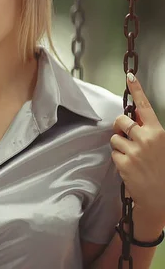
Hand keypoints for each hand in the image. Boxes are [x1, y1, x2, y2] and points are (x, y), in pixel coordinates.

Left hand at [111, 72, 164, 228]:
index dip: (137, 90)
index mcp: (159, 132)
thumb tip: (134, 120)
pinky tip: (130, 167)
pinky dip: (118, 159)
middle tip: (127, 137)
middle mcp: (146, 138)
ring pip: (114, 137)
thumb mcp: (162, 145)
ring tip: (133, 157)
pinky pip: (113, 153)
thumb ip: (149, 131)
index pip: (145, 107)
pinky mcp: (123, 162)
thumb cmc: (163, 170)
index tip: (130, 76)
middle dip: (120, 127)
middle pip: (121, 120)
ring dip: (120, 146)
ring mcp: (134, 150)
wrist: (161, 197)